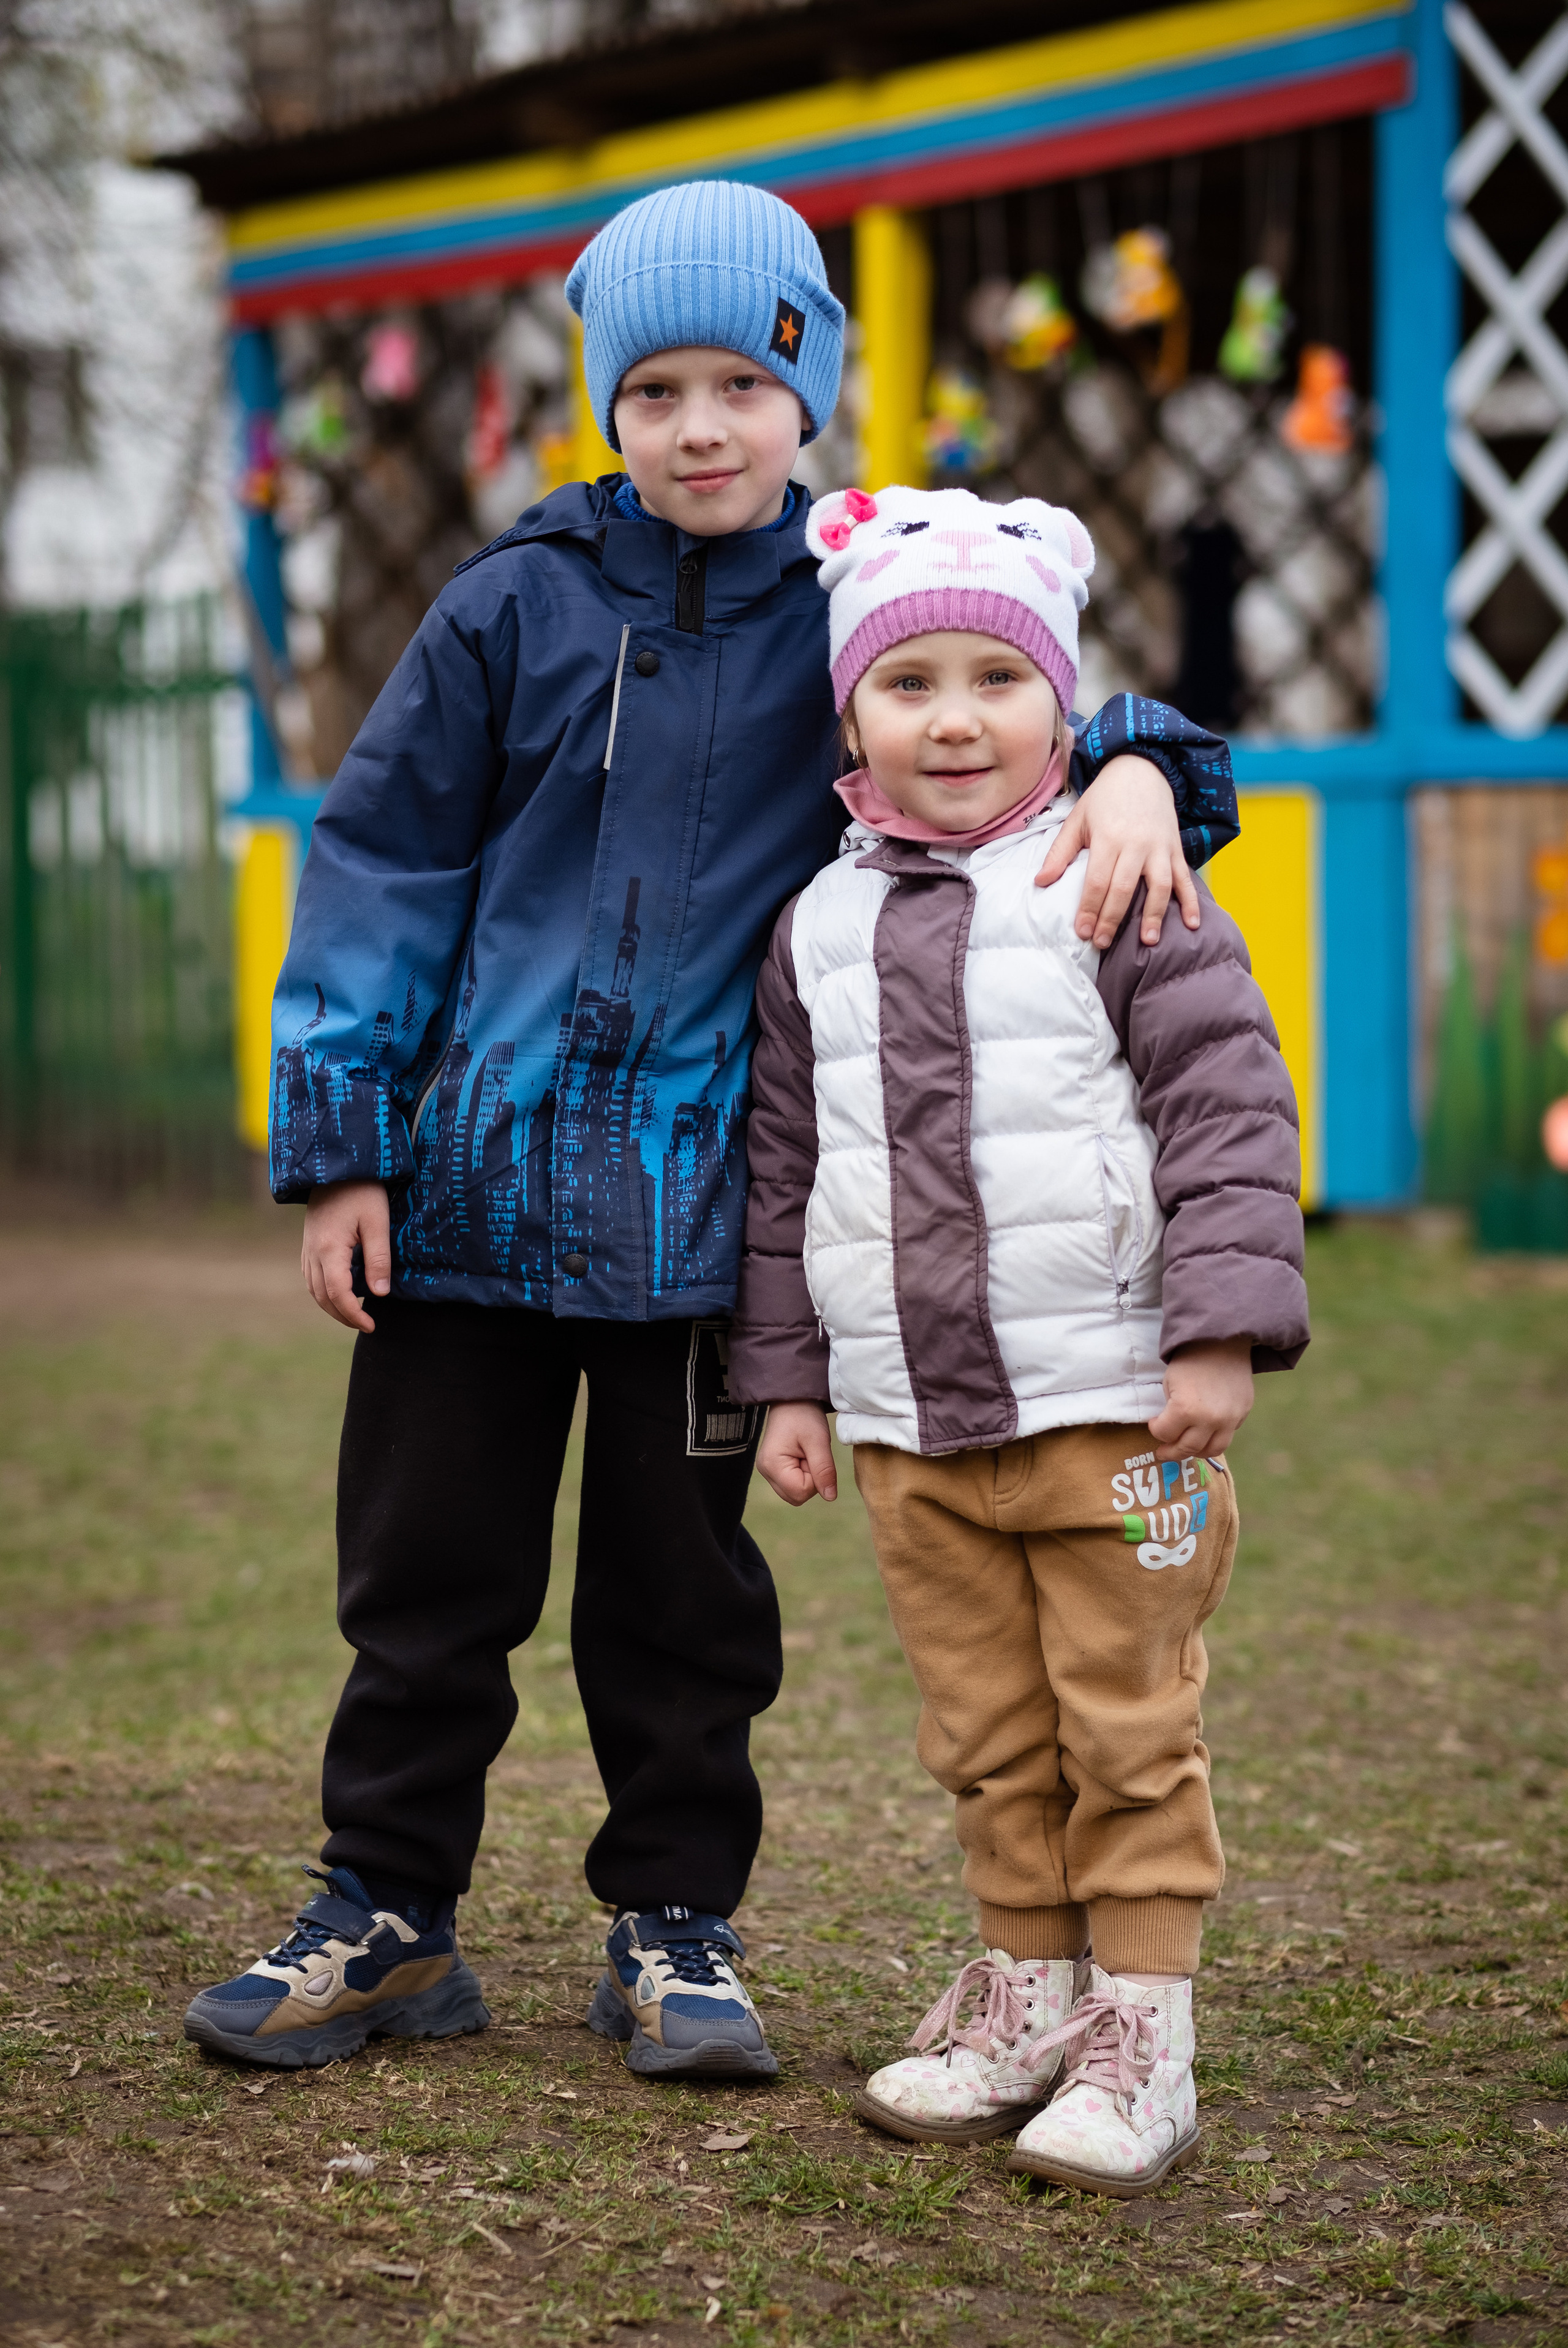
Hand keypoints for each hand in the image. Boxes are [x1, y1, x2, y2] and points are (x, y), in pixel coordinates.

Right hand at [302, 1180, 390, 1332]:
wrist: (336, 1163)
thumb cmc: (362, 1189)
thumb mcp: (377, 1222)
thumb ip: (378, 1259)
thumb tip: (380, 1294)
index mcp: (329, 1249)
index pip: (338, 1294)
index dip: (353, 1315)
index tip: (371, 1326)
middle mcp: (312, 1252)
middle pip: (322, 1297)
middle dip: (342, 1316)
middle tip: (365, 1324)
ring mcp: (307, 1247)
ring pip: (313, 1288)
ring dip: (331, 1306)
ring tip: (354, 1313)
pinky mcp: (308, 1242)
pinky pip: (311, 1275)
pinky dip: (323, 1291)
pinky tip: (340, 1292)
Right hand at [756, 1401, 837, 1505]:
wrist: (792, 1400)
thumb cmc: (803, 1415)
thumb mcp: (818, 1440)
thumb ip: (824, 1470)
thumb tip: (830, 1497)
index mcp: (772, 1465)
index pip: (801, 1492)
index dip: (816, 1478)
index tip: (814, 1454)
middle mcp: (766, 1472)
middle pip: (797, 1496)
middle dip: (811, 1479)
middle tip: (810, 1454)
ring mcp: (768, 1472)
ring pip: (796, 1493)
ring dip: (808, 1477)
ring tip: (806, 1453)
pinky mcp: (774, 1470)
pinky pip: (793, 1485)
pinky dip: (802, 1475)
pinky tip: (801, 1456)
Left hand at [1035, 753, 1201, 948]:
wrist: (1141, 769)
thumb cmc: (1104, 799)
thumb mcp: (1077, 819)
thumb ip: (1059, 852)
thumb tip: (1040, 882)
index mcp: (1108, 838)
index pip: (1097, 881)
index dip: (1090, 908)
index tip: (1083, 932)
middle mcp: (1136, 844)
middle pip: (1125, 888)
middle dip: (1113, 919)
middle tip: (1103, 944)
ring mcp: (1160, 847)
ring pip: (1159, 886)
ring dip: (1155, 915)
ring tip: (1149, 941)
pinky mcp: (1176, 849)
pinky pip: (1186, 878)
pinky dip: (1191, 902)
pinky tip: (1192, 925)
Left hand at [1147, 1337, 1253, 1460]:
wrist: (1221, 1342)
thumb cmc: (1190, 1360)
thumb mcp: (1169, 1383)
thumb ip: (1170, 1410)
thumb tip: (1170, 1428)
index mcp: (1185, 1410)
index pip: (1165, 1434)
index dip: (1156, 1430)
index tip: (1154, 1424)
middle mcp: (1209, 1420)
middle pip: (1188, 1448)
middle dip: (1172, 1451)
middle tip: (1163, 1452)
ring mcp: (1229, 1419)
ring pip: (1212, 1450)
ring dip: (1196, 1452)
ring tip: (1187, 1448)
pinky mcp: (1242, 1413)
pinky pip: (1228, 1435)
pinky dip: (1215, 1437)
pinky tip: (1206, 1432)